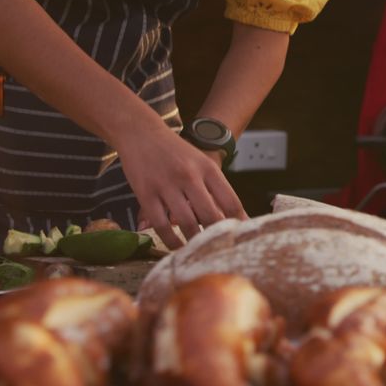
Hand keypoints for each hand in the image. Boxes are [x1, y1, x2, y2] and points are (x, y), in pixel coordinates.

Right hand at [116, 126, 246, 248]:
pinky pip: (160, 223)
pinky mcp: (145, 193)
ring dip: (193, 241)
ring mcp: (166, 184)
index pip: (230, 201)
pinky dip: (170, 239)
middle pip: (210, 215)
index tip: (242, 237)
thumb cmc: (176, 152)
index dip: (239, 222)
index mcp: (207, 169)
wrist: (142, 133)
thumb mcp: (201, 163)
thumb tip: (237, 217)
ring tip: (198, 252)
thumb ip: (216, 188)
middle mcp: (189, 176)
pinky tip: (176, 247)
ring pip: (186, 222)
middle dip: (216, 236)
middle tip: (219, 251)